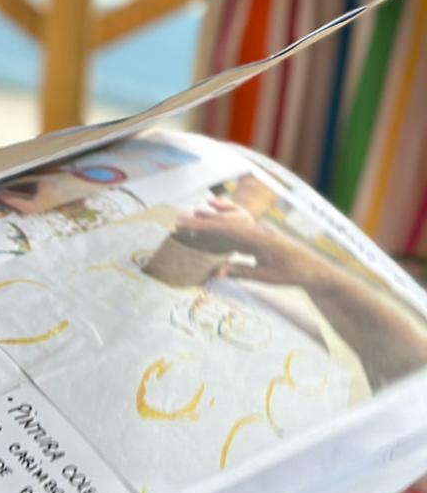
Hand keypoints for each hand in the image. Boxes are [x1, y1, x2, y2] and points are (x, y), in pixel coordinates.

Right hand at [176, 198, 323, 289]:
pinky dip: (224, 222)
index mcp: (256, 237)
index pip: (223, 230)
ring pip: (229, 222)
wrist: (316, 269)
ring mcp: (258, 229)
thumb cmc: (292, 274)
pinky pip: (238, 226)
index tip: (183, 224)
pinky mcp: (260, 233)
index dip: (201, 226)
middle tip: (177, 221)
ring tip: (190, 218)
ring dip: (210, 220)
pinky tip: (213, 216)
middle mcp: (256, 228)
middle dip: (200, 222)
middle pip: (223, 223)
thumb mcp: (267, 277)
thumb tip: (216, 272)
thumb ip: (241, 272)